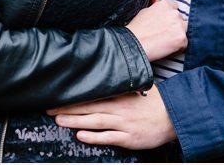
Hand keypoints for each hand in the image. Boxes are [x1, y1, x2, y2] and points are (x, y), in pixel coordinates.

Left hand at [47, 85, 176, 149]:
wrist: (174, 115)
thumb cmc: (153, 103)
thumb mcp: (133, 91)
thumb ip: (115, 90)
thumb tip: (96, 85)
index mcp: (118, 96)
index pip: (91, 95)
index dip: (73, 97)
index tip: (57, 96)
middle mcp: (118, 109)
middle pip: (88, 108)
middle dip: (68, 108)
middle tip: (49, 109)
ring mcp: (124, 124)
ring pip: (95, 121)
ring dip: (75, 121)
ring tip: (59, 120)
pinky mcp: (129, 138)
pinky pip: (109, 137)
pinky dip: (94, 136)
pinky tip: (81, 135)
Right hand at [126, 0, 186, 61]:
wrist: (135, 44)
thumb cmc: (137, 29)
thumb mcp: (144, 12)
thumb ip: (155, 6)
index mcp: (165, 4)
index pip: (174, 6)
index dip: (169, 15)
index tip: (165, 21)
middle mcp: (174, 13)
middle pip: (181, 18)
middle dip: (175, 24)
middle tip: (163, 32)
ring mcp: (180, 26)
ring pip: (184, 30)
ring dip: (178, 34)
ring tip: (164, 40)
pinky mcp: (182, 39)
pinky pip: (184, 43)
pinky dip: (178, 46)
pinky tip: (166, 46)